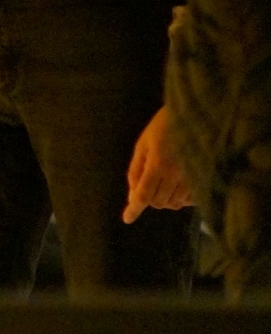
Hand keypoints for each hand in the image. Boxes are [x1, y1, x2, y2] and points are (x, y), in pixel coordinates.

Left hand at [124, 105, 191, 222]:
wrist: (195, 114)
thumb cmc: (163, 127)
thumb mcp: (143, 145)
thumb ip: (136, 170)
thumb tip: (132, 195)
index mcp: (158, 163)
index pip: (144, 193)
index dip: (134, 208)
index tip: (127, 219)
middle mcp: (176, 173)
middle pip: (159, 202)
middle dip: (150, 199)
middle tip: (148, 187)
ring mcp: (193, 177)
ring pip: (174, 203)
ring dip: (165, 199)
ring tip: (163, 185)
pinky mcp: (205, 178)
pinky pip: (190, 200)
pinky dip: (181, 199)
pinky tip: (178, 189)